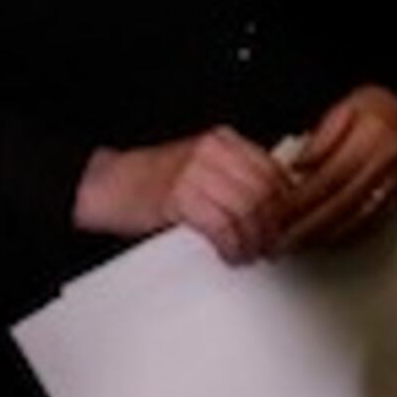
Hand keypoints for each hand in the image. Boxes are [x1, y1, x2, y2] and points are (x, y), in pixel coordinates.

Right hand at [74, 126, 291, 263]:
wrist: (107, 185)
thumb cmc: (153, 182)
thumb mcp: (202, 168)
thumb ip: (235, 177)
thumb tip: (277, 207)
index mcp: (224, 140)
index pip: (273, 170)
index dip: (286, 204)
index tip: (289, 227)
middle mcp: (214, 149)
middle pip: (264, 191)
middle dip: (273, 226)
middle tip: (272, 248)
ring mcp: (196, 170)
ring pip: (246, 209)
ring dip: (253, 240)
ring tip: (250, 255)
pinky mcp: (178, 195)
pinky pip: (221, 225)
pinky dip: (231, 246)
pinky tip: (231, 256)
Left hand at [276, 84, 396, 249]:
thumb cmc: (374, 109)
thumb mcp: (343, 109)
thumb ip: (320, 140)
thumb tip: (298, 166)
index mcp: (373, 136)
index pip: (331, 175)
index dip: (303, 198)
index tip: (279, 211)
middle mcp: (388, 161)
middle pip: (343, 202)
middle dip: (309, 225)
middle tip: (282, 238)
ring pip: (357, 218)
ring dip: (324, 235)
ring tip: (297, 244)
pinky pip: (372, 224)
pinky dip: (345, 235)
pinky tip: (324, 240)